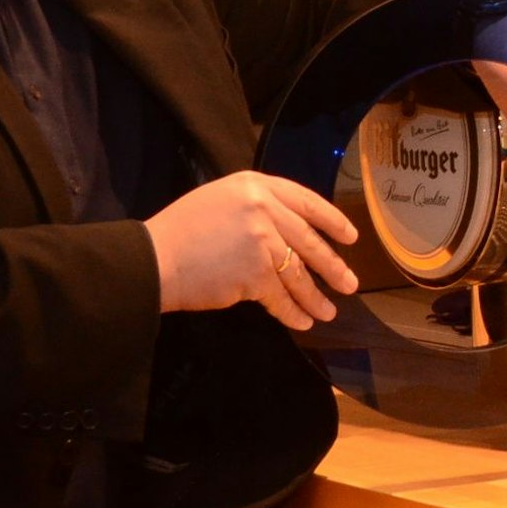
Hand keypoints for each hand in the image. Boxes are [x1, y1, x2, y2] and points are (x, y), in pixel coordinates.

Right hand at [142, 171, 358, 330]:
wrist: (156, 258)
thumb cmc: (182, 230)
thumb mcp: (222, 200)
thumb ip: (257, 208)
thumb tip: (287, 233)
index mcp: (256, 185)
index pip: (306, 201)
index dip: (332, 221)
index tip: (350, 237)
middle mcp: (264, 208)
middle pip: (308, 240)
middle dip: (332, 265)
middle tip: (350, 283)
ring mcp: (262, 241)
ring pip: (298, 273)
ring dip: (315, 296)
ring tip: (329, 311)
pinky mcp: (255, 274)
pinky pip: (281, 297)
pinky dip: (293, 312)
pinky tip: (303, 321)